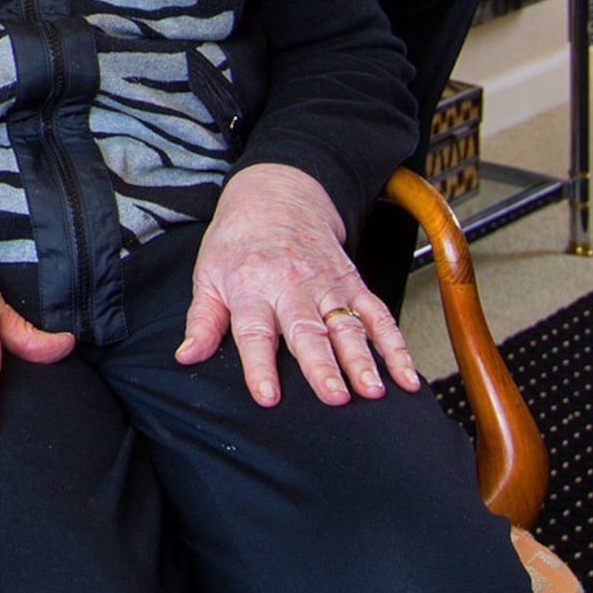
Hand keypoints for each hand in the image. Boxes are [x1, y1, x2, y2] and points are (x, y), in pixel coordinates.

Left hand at [176, 163, 420, 407]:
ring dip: (363, 360)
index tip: (268, 398)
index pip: (254, 333)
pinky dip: (397, 347)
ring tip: (373, 391)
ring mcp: (327, 286)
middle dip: (322, 366)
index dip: (259, 366)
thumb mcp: (208, 275)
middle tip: (334, 397)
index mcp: (250, 288)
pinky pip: (379, 317)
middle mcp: (291, 287)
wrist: (278, 194)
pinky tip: (407, 377)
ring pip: (348, 326)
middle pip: (307, 331)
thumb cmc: (238, 242)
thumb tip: (186, 357)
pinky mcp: (354, 285)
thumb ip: (202, 320)